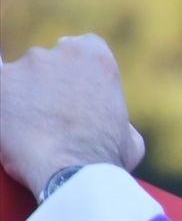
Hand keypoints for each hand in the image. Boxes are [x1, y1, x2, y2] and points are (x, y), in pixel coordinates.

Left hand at [0, 34, 145, 196]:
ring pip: (17, 76)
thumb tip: (114, 125)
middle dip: (46, 84)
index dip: (75, 72)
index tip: (73, 92)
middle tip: (48, 117)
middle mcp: (61, 52)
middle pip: (46, 60)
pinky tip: (11, 126)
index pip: (82, 48)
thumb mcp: (130, 135)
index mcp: (96, 57)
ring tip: (29, 130)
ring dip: (21, 97)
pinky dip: (3, 107)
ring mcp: (27, 64)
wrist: (71, 172)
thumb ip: (119, 118)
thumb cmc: (104, 158)